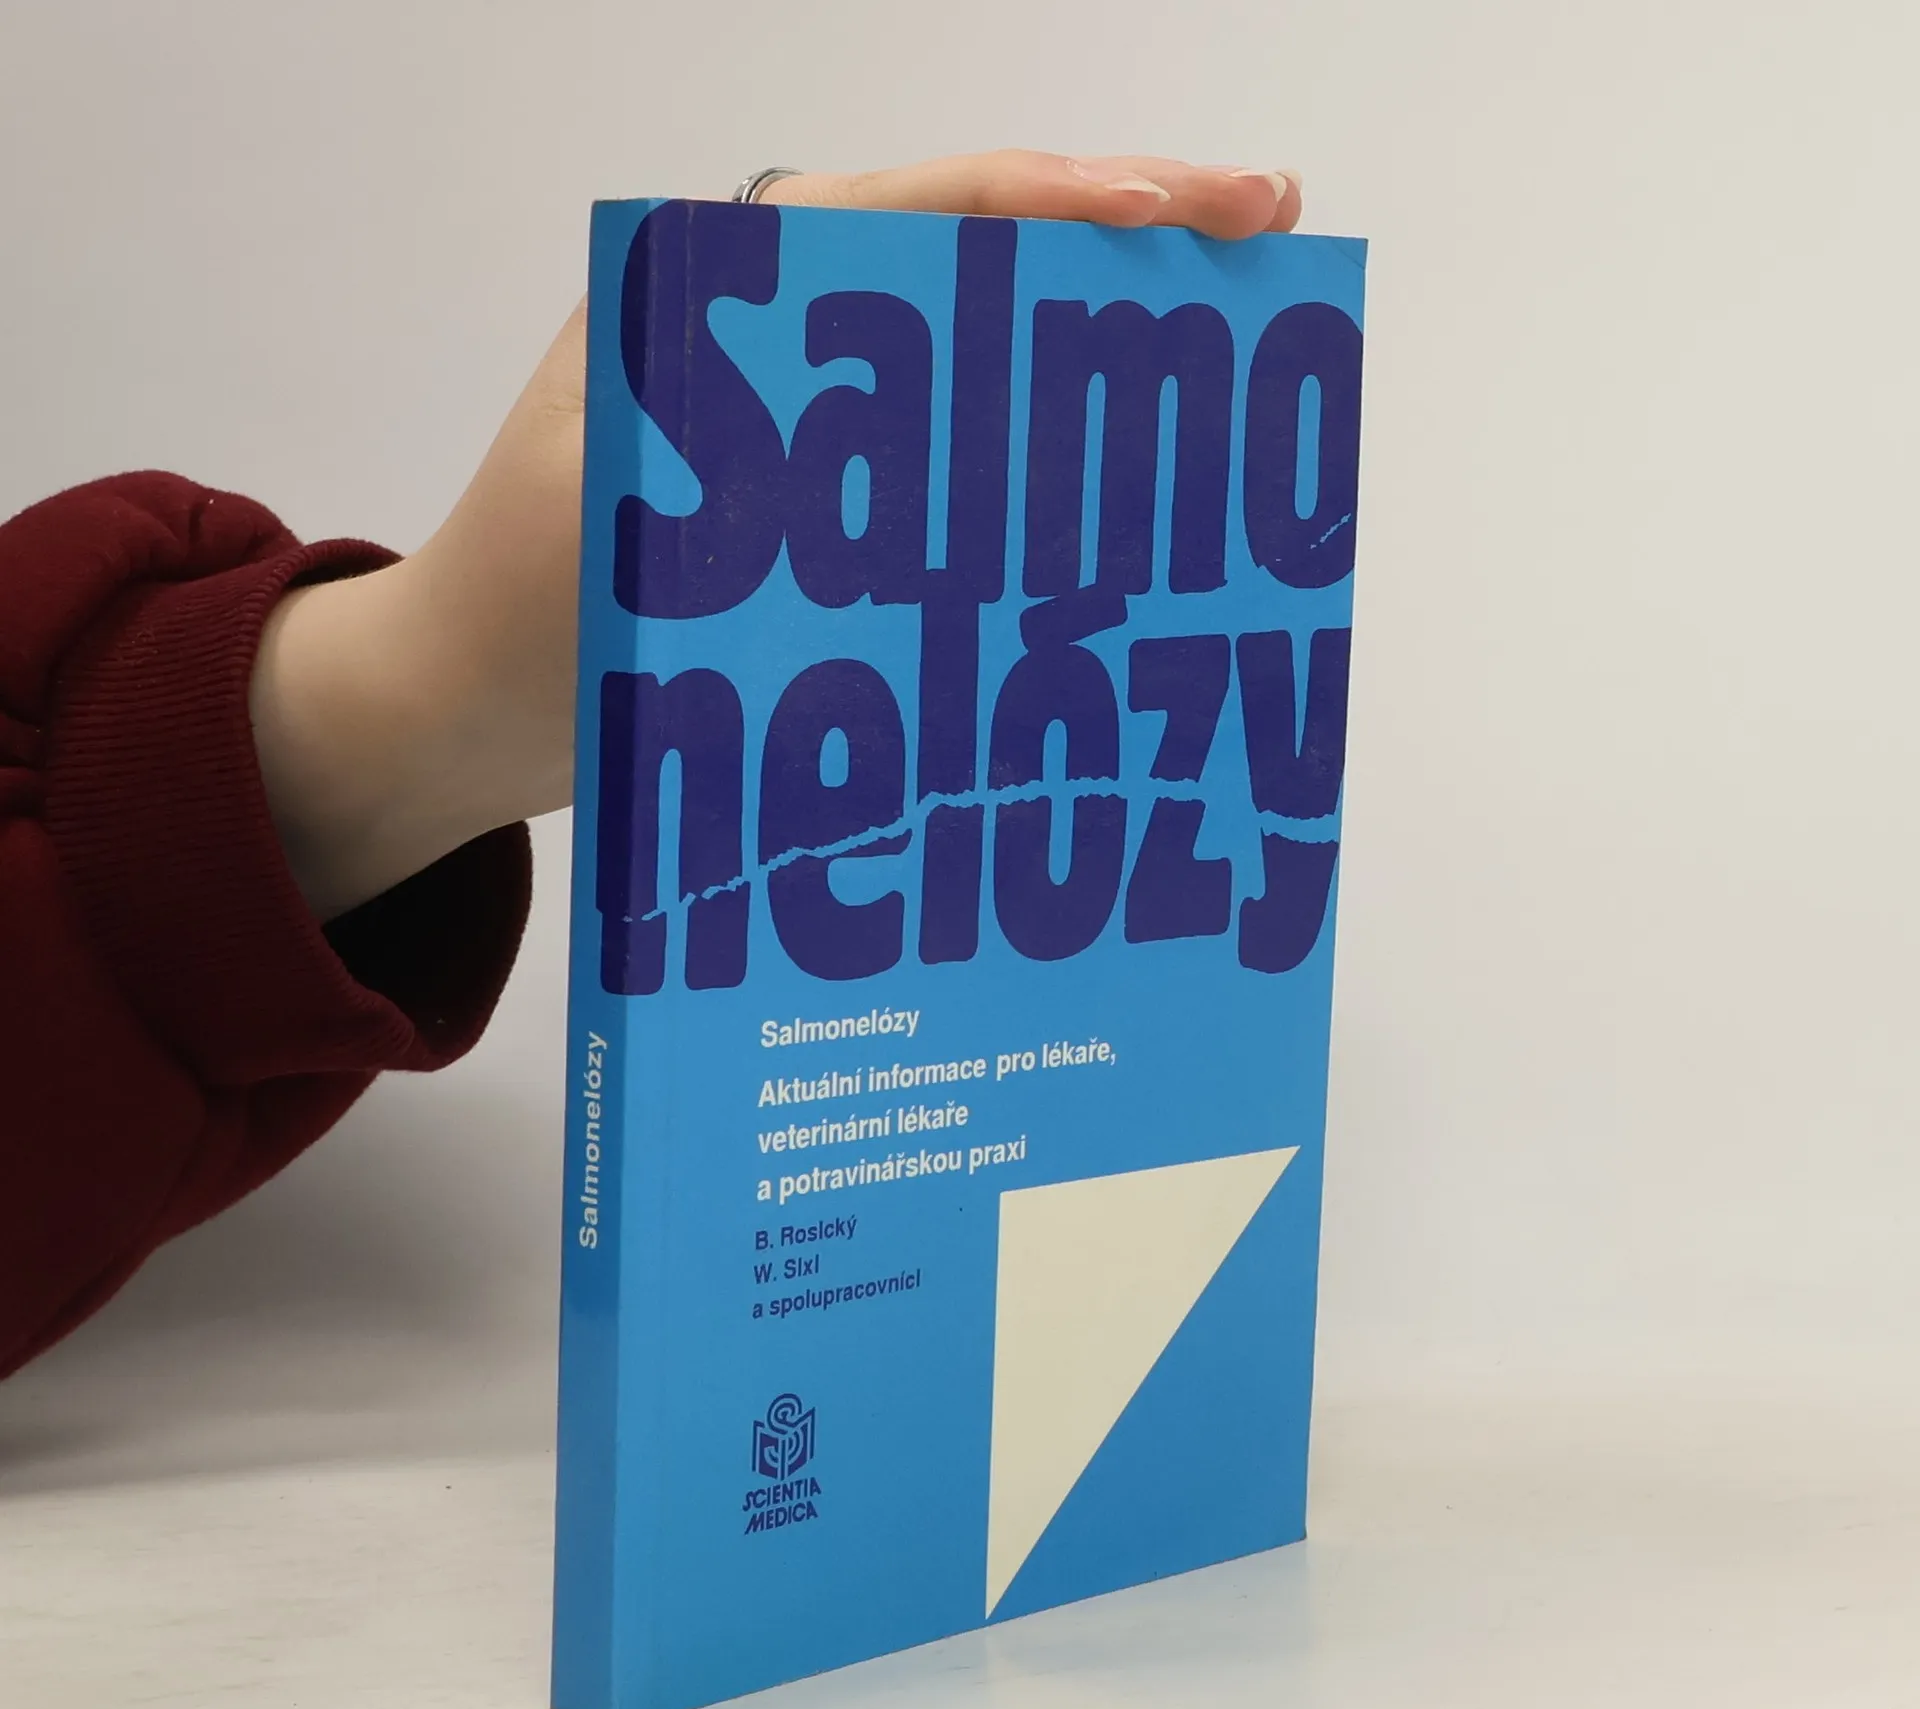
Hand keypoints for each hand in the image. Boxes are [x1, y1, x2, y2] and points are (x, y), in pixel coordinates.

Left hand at [250, 152, 1303, 921]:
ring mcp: (808, 410)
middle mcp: (779, 324)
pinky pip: (951, 448)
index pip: (923, 204)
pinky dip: (1040, 453)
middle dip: (1125, 242)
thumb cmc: (517, 614)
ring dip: (1100, 348)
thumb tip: (914, 421)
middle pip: (979, 252)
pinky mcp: (822, 493)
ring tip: (1235, 354)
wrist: (461, 711)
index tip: (1192, 208)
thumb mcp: (618, 517)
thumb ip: (743, 450)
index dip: (1069, 198)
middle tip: (1270, 242)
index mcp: (723, 283)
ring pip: (980, 346)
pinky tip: (1126, 485)